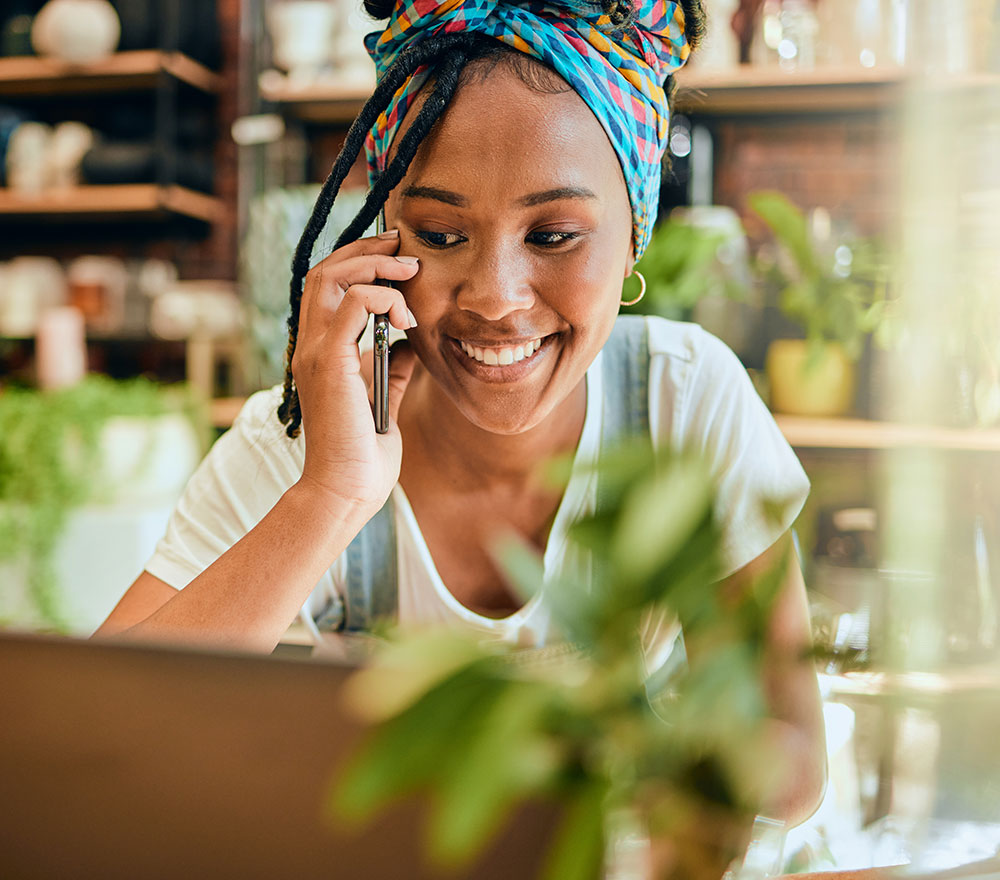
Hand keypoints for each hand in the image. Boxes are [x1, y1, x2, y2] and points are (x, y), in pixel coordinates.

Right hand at [291, 230, 418, 517]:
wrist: (348, 489)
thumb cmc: (363, 454)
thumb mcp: (383, 400)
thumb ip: (390, 368)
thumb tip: (405, 343)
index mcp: (321, 352)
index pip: (327, 286)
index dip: (359, 260)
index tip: (398, 256)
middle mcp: (311, 345)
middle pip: (324, 270)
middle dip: (367, 249)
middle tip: (404, 247)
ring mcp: (316, 352)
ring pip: (332, 276)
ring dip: (374, 265)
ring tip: (409, 272)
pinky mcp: (331, 362)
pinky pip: (353, 304)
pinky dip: (382, 297)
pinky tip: (405, 317)